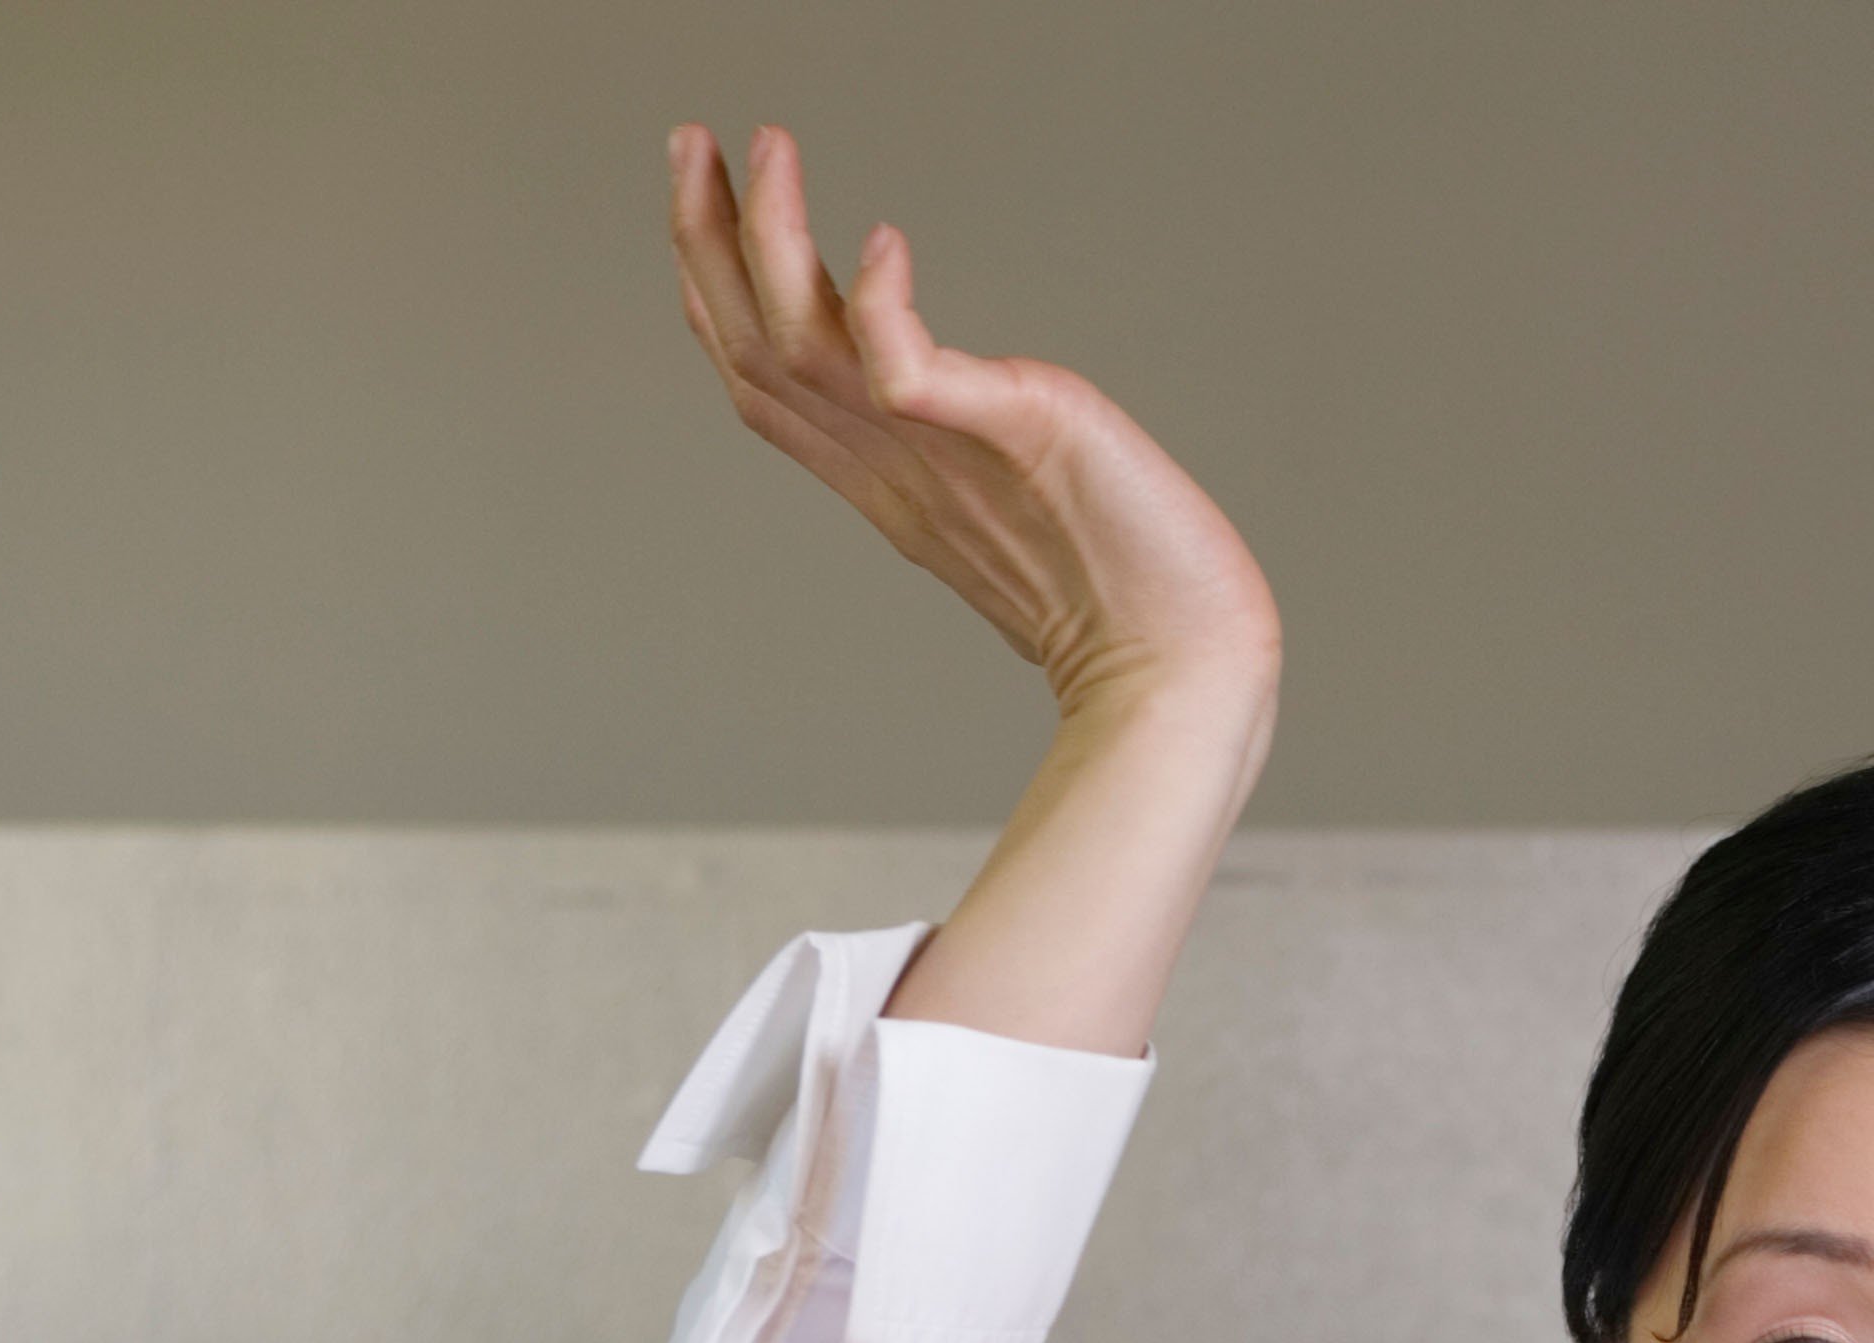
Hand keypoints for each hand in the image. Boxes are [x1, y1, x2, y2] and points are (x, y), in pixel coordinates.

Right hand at [670, 124, 1281, 730]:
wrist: (1184, 669)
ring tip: (764, 151)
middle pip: (756, 350)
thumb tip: (943, 401)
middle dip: (708, 240)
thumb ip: (963, 445)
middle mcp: (895, 470)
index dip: (715, 293)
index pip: (764, 381)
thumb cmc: (1131, 596)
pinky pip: (909, 373)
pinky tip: (881, 240)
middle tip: (688, 142)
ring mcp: (943, 457)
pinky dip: (882, 304)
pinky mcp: (1012, 435)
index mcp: (889, 484)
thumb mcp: (1014, 501)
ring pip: (804, 345)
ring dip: (769, 236)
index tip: (700, 197)